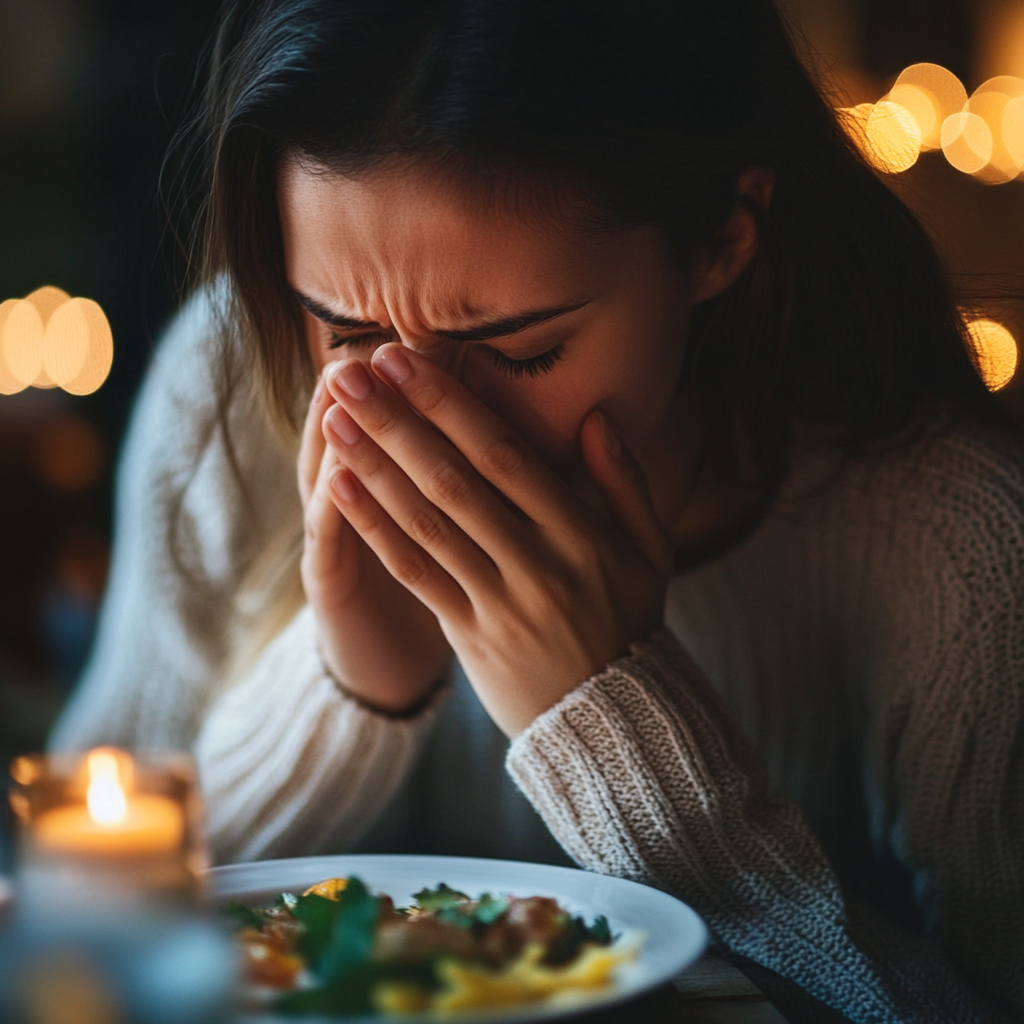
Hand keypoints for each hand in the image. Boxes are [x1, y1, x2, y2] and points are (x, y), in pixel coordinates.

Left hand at [321, 344, 672, 735]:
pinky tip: (340, 486)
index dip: (450, 404)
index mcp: (580, 533)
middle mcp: (536, 562)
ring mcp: (499, 601)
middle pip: (454, 480)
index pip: (505, 455)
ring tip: (334, 416)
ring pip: (426, 523)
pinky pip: (415, 574)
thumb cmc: (629, 622)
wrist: (612, 719)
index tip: (406, 359)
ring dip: (374, 465)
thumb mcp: (650, 551)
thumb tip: (595, 416)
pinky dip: (375, 527)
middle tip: (350, 371)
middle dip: (398, 420)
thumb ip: (624, 483)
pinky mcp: (469, 635)